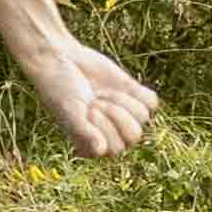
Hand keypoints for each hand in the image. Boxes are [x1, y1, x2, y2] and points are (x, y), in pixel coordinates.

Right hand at [22, 37, 158, 156]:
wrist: (62, 60)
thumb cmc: (60, 90)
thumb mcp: (69, 112)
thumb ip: (84, 133)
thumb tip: (101, 151)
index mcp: (93, 147)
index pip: (116, 148)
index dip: (104, 126)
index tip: (87, 110)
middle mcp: (111, 136)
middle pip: (134, 136)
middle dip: (115, 113)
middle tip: (96, 100)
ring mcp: (124, 117)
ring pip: (143, 117)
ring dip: (121, 100)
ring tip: (102, 92)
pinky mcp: (134, 97)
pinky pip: (151, 102)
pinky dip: (136, 92)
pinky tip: (120, 87)